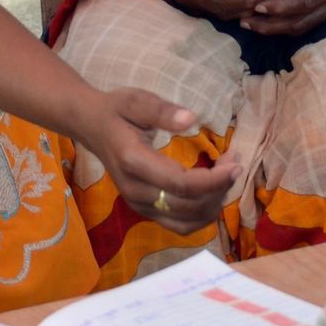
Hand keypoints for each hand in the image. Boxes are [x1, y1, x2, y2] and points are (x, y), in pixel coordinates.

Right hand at [70, 87, 238, 233]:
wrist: (90, 126)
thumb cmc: (116, 110)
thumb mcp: (136, 100)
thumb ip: (161, 110)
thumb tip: (190, 118)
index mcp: (133, 161)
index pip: (181, 184)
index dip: (214, 180)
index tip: (235, 163)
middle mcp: (135, 191)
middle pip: (189, 205)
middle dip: (220, 188)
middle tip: (234, 161)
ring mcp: (138, 205)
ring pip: (188, 221)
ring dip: (214, 202)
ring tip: (226, 175)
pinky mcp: (144, 210)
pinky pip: (180, 225)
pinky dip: (202, 214)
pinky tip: (213, 192)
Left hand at [240, 0, 325, 36]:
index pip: (306, 3)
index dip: (282, 8)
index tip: (259, 6)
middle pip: (301, 22)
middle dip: (271, 25)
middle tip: (244, 21)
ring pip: (303, 26)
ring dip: (277, 28)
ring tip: (251, 24)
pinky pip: (309, 22)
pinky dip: (288, 23)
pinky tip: (271, 20)